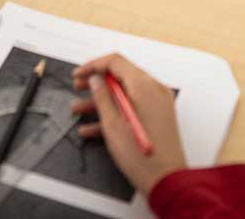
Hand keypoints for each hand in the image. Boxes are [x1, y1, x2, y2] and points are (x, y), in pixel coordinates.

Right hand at [71, 54, 188, 196]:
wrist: (166, 181)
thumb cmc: (143, 157)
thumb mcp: (113, 125)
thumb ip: (102, 98)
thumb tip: (96, 80)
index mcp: (144, 86)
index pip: (116, 62)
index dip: (93, 66)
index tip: (78, 75)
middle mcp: (154, 90)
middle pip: (121, 76)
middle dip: (96, 82)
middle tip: (78, 87)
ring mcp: (157, 103)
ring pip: (124, 93)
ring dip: (101, 100)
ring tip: (78, 109)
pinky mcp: (157, 116)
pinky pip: (133, 107)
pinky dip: (114, 113)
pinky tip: (92, 127)